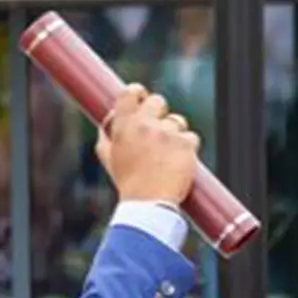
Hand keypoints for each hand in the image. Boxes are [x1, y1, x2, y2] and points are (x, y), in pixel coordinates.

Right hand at [94, 84, 199, 205]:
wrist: (149, 205)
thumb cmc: (128, 184)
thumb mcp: (109, 160)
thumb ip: (106, 137)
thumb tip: (107, 123)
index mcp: (123, 126)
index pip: (130, 93)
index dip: (137, 93)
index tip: (141, 98)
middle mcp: (144, 125)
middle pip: (157, 101)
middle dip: (159, 113)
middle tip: (158, 131)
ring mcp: (166, 133)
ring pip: (176, 121)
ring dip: (174, 134)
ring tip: (167, 157)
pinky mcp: (186, 143)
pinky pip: (191, 137)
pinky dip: (187, 149)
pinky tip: (178, 164)